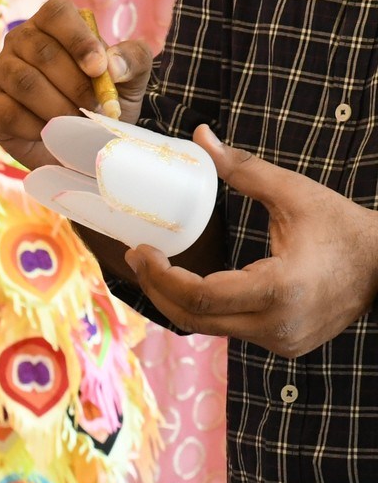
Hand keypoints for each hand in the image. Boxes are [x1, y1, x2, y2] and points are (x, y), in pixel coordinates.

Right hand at [0, 0, 152, 168]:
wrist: (81, 142)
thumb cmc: (102, 99)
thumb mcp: (130, 78)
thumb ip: (132, 61)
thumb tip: (111, 66)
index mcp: (52, 24)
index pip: (56, 14)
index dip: (78, 40)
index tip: (99, 69)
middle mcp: (20, 41)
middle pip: (42, 52)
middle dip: (74, 84)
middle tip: (94, 106)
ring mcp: (1, 73)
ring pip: (25, 83)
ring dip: (57, 107)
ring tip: (77, 121)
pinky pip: (10, 113)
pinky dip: (38, 127)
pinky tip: (53, 133)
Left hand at [121, 127, 377, 355]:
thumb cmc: (343, 227)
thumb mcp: (295, 194)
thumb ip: (245, 170)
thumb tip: (201, 136)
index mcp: (280, 288)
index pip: (199, 295)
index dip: (161, 276)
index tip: (141, 251)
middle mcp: (277, 324)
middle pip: (194, 318)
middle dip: (158, 289)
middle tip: (139, 259)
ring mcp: (281, 341)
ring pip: (209, 328)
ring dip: (179, 300)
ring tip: (158, 269)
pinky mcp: (284, 346)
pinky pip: (231, 330)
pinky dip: (208, 310)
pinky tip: (193, 286)